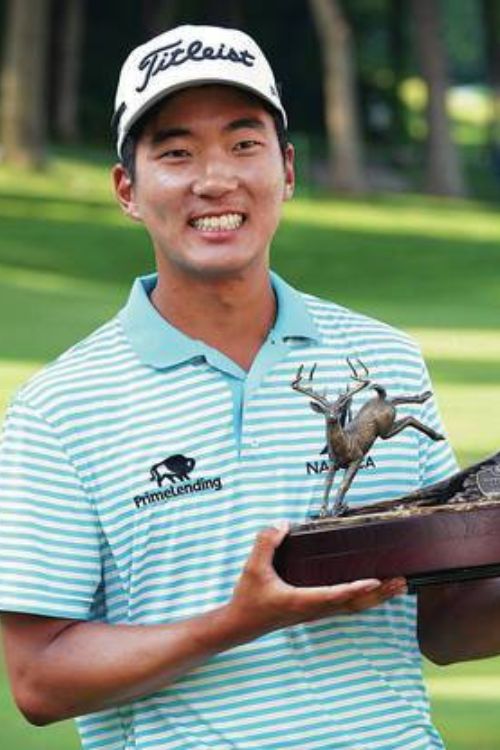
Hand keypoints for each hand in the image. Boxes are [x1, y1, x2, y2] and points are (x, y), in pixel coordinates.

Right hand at [227, 522, 406, 639]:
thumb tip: (282, 525)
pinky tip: (373, 593)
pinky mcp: (315, 611)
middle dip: (379, 594)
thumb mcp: (253, 567)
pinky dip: (364, 599)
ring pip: (353, 607)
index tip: (375, 581)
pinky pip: (346, 606)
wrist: (242, 624)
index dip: (355, 589)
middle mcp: (314, 609)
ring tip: (397, 587)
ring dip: (377, 598)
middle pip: (354, 604)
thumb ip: (265, 543)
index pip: (334, 595)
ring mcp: (316, 612)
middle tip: (401, 582)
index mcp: (302, 600)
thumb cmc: (249, 598)